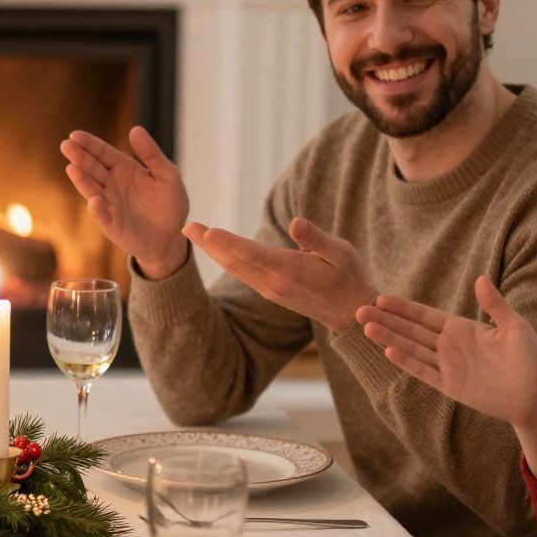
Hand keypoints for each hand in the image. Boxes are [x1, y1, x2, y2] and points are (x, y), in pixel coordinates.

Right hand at [61, 127, 190, 277]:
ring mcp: (109, 204)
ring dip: (81, 180)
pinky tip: (94, 200)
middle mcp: (112, 184)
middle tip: (66, 145)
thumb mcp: (167, 175)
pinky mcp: (111, 224)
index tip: (75, 135)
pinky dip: (97, 209)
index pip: (103, 153)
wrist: (171, 237)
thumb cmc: (169, 204)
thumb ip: (152, 154)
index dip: (89, 144)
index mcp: (124, 168)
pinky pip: (102, 215)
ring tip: (72, 168)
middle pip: (92, 168)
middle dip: (79, 157)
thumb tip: (135, 129)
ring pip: (92, 189)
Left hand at [184, 216, 373, 329]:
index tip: (206, 232)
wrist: (350, 313)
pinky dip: (226, 259)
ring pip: (235, 268)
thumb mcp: (341, 254)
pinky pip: (242, 273)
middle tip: (186, 226)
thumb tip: (295, 222)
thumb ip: (316, 239)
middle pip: (234, 261)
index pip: (252, 254)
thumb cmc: (350, 278)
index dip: (228, 242)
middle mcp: (273, 282)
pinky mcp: (270, 292)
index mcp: (289, 271)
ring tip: (194, 234)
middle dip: (209, 243)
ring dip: (213, 251)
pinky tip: (216, 250)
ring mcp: (269, 289)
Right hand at [355, 275, 536, 476]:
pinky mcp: (451, 386)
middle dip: (387, 320)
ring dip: (390, 338)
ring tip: (367, 327)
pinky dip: (408, 362)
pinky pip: (425, 372)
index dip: (403, 308)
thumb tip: (480, 278)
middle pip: (411, 330)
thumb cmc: (532, 359)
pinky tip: (390, 351)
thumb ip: (495, 305)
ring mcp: (449, 366)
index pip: (425, 316)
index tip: (381, 299)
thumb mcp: (515, 326)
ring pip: (412, 349)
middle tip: (360, 310)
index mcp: (463, 328)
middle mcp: (450, 346)